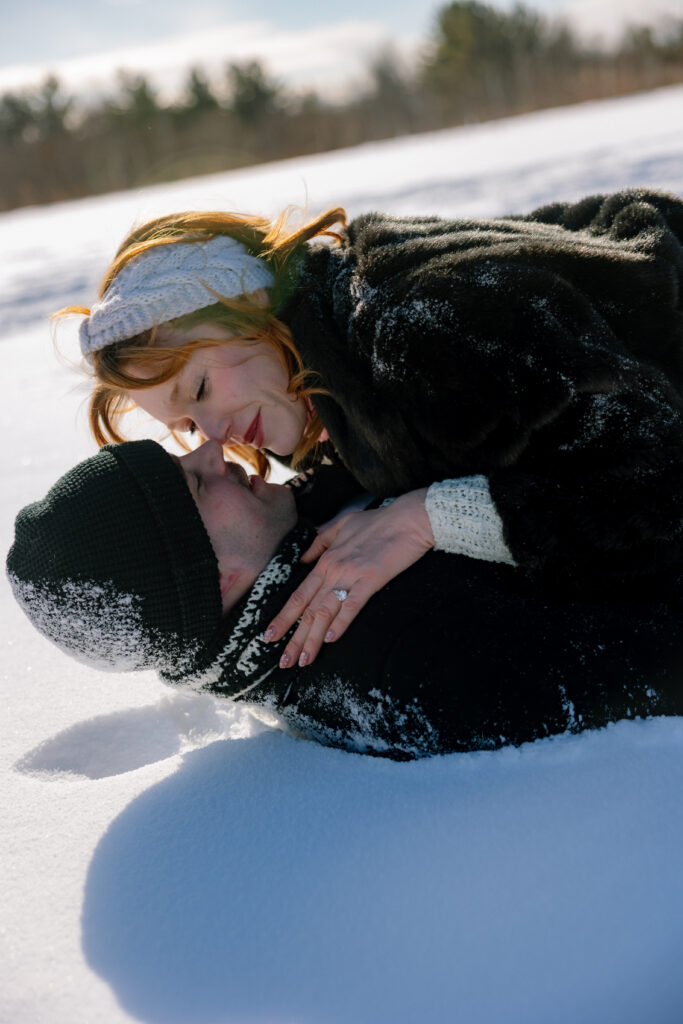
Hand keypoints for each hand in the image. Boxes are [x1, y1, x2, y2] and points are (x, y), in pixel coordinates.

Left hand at [264, 488, 433, 667]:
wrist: (409, 518)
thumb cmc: (379, 521)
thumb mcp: (342, 525)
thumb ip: (320, 542)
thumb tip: (303, 558)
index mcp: (325, 561)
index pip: (298, 595)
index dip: (283, 618)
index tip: (269, 636)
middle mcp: (333, 571)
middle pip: (307, 610)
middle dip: (293, 638)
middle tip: (283, 661)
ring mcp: (351, 575)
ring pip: (324, 612)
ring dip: (312, 639)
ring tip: (303, 661)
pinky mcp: (372, 579)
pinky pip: (353, 604)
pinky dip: (341, 622)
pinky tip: (331, 639)